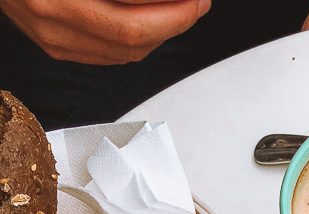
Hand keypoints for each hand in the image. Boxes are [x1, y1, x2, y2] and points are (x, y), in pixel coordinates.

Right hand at [0, 0, 211, 63]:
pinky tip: (154, 24)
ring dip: (162, 34)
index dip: (173, 7)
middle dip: (176, 22)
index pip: (132, 10)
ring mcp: (53, 38)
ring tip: (183, 11)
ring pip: (126, 53)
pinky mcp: (56, 47)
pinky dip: (138, 42)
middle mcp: (53, 17)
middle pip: (133, 38)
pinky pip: (110, 56)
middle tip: (198, 3)